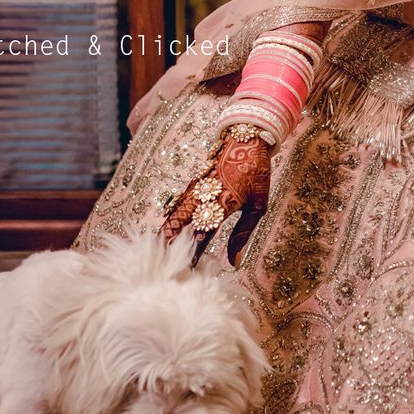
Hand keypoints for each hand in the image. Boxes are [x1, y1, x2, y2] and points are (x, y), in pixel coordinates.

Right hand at [161, 134, 271, 266]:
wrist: (247, 139)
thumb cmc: (256, 173)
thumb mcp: (258, 204)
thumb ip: (243, 234)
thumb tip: (235, 263)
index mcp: (221, 204)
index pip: (202, 237)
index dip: (192, 256)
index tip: (185, 274)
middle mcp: (203, 197)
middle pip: (178, 227)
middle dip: (168, 247)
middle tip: (160, 268)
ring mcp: (195, 189)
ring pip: (173, 216)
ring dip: (165, 235)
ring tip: (155, 255)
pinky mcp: (192, 184)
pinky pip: (176, 206)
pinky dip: (168, 222)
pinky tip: (163, 234)